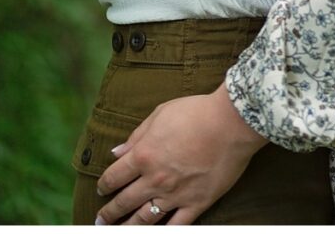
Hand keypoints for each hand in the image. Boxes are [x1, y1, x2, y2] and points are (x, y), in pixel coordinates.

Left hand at [93, 85, 265, 223]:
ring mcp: (176, 194)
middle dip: (109, 212)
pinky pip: (178, 224)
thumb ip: (136, 136)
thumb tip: (116, 152)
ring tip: (119, 231)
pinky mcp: (198, 202)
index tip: (101, 189)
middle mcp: (154, 179)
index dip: (104, 185)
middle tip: (100, 220)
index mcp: (142, 156)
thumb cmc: (197, 112)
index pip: (113, 177)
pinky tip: (157, 231)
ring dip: (128, 226)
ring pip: (144, 218)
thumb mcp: (161, 114)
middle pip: (123, 202)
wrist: (234, 121)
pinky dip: (164, 230)